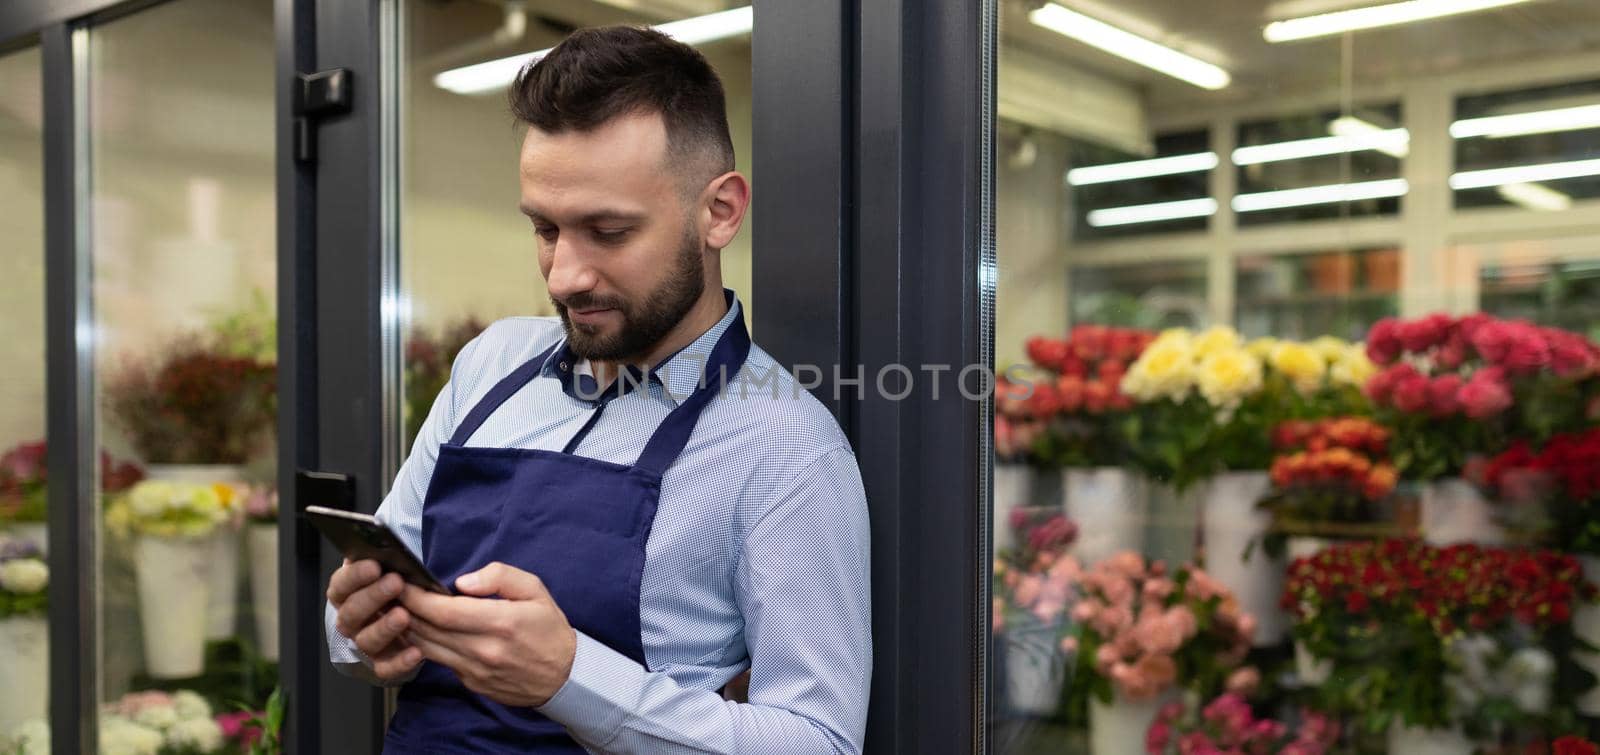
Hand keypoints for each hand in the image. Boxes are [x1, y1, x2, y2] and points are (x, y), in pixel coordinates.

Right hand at [327, 559, 423, 681]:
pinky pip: (385, 668)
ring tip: (403, 615)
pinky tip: (415, 652)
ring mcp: (365, 642)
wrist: (401, 613)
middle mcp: (351, 620)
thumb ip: (384, 557)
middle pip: (351, 613)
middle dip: (373, 597)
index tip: (374, 565)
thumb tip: (387, 545)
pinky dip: (400, 663)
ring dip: (384, 628)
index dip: (355, 576)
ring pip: (366, 640)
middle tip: (395, 583)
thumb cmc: (394, 583)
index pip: (341, 585)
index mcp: (346, 593)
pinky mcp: (382, 663)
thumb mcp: (388, 565)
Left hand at [398, 562, 576, 706]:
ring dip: (408, 629)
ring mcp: (476, 671)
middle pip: (429, 631)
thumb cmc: (549, 628)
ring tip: (397, 610)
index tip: (402, 583)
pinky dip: (425, 645)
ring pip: (428, 649)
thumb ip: (499, 576)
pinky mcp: (472, 684)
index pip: (445, 612)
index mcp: (501, 622)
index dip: (417, 598)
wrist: (564, 676)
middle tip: (390, 593)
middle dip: (404, 610)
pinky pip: (441, 662)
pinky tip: (420, 630)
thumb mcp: (535, 590)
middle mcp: (485, 650)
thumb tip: (462, 582)